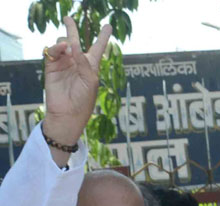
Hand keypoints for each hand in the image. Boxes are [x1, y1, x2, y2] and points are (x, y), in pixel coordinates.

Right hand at [42, 17, 111, 146]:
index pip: (98, 48)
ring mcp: (64, 63)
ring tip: (69, 49)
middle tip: (68, 18)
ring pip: (63, 43)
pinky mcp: (52, 66)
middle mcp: (77, 62)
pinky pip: (53, 51)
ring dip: (66, 42)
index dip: (103, 37)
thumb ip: (84, 62)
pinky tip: (63, 48)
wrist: (68, 113)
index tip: (108, 26)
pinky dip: (58, 47)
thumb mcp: (90, 80)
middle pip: (75, 40)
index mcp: (91, 66)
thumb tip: (72, 44)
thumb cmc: (84, 100)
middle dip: (72, 28)